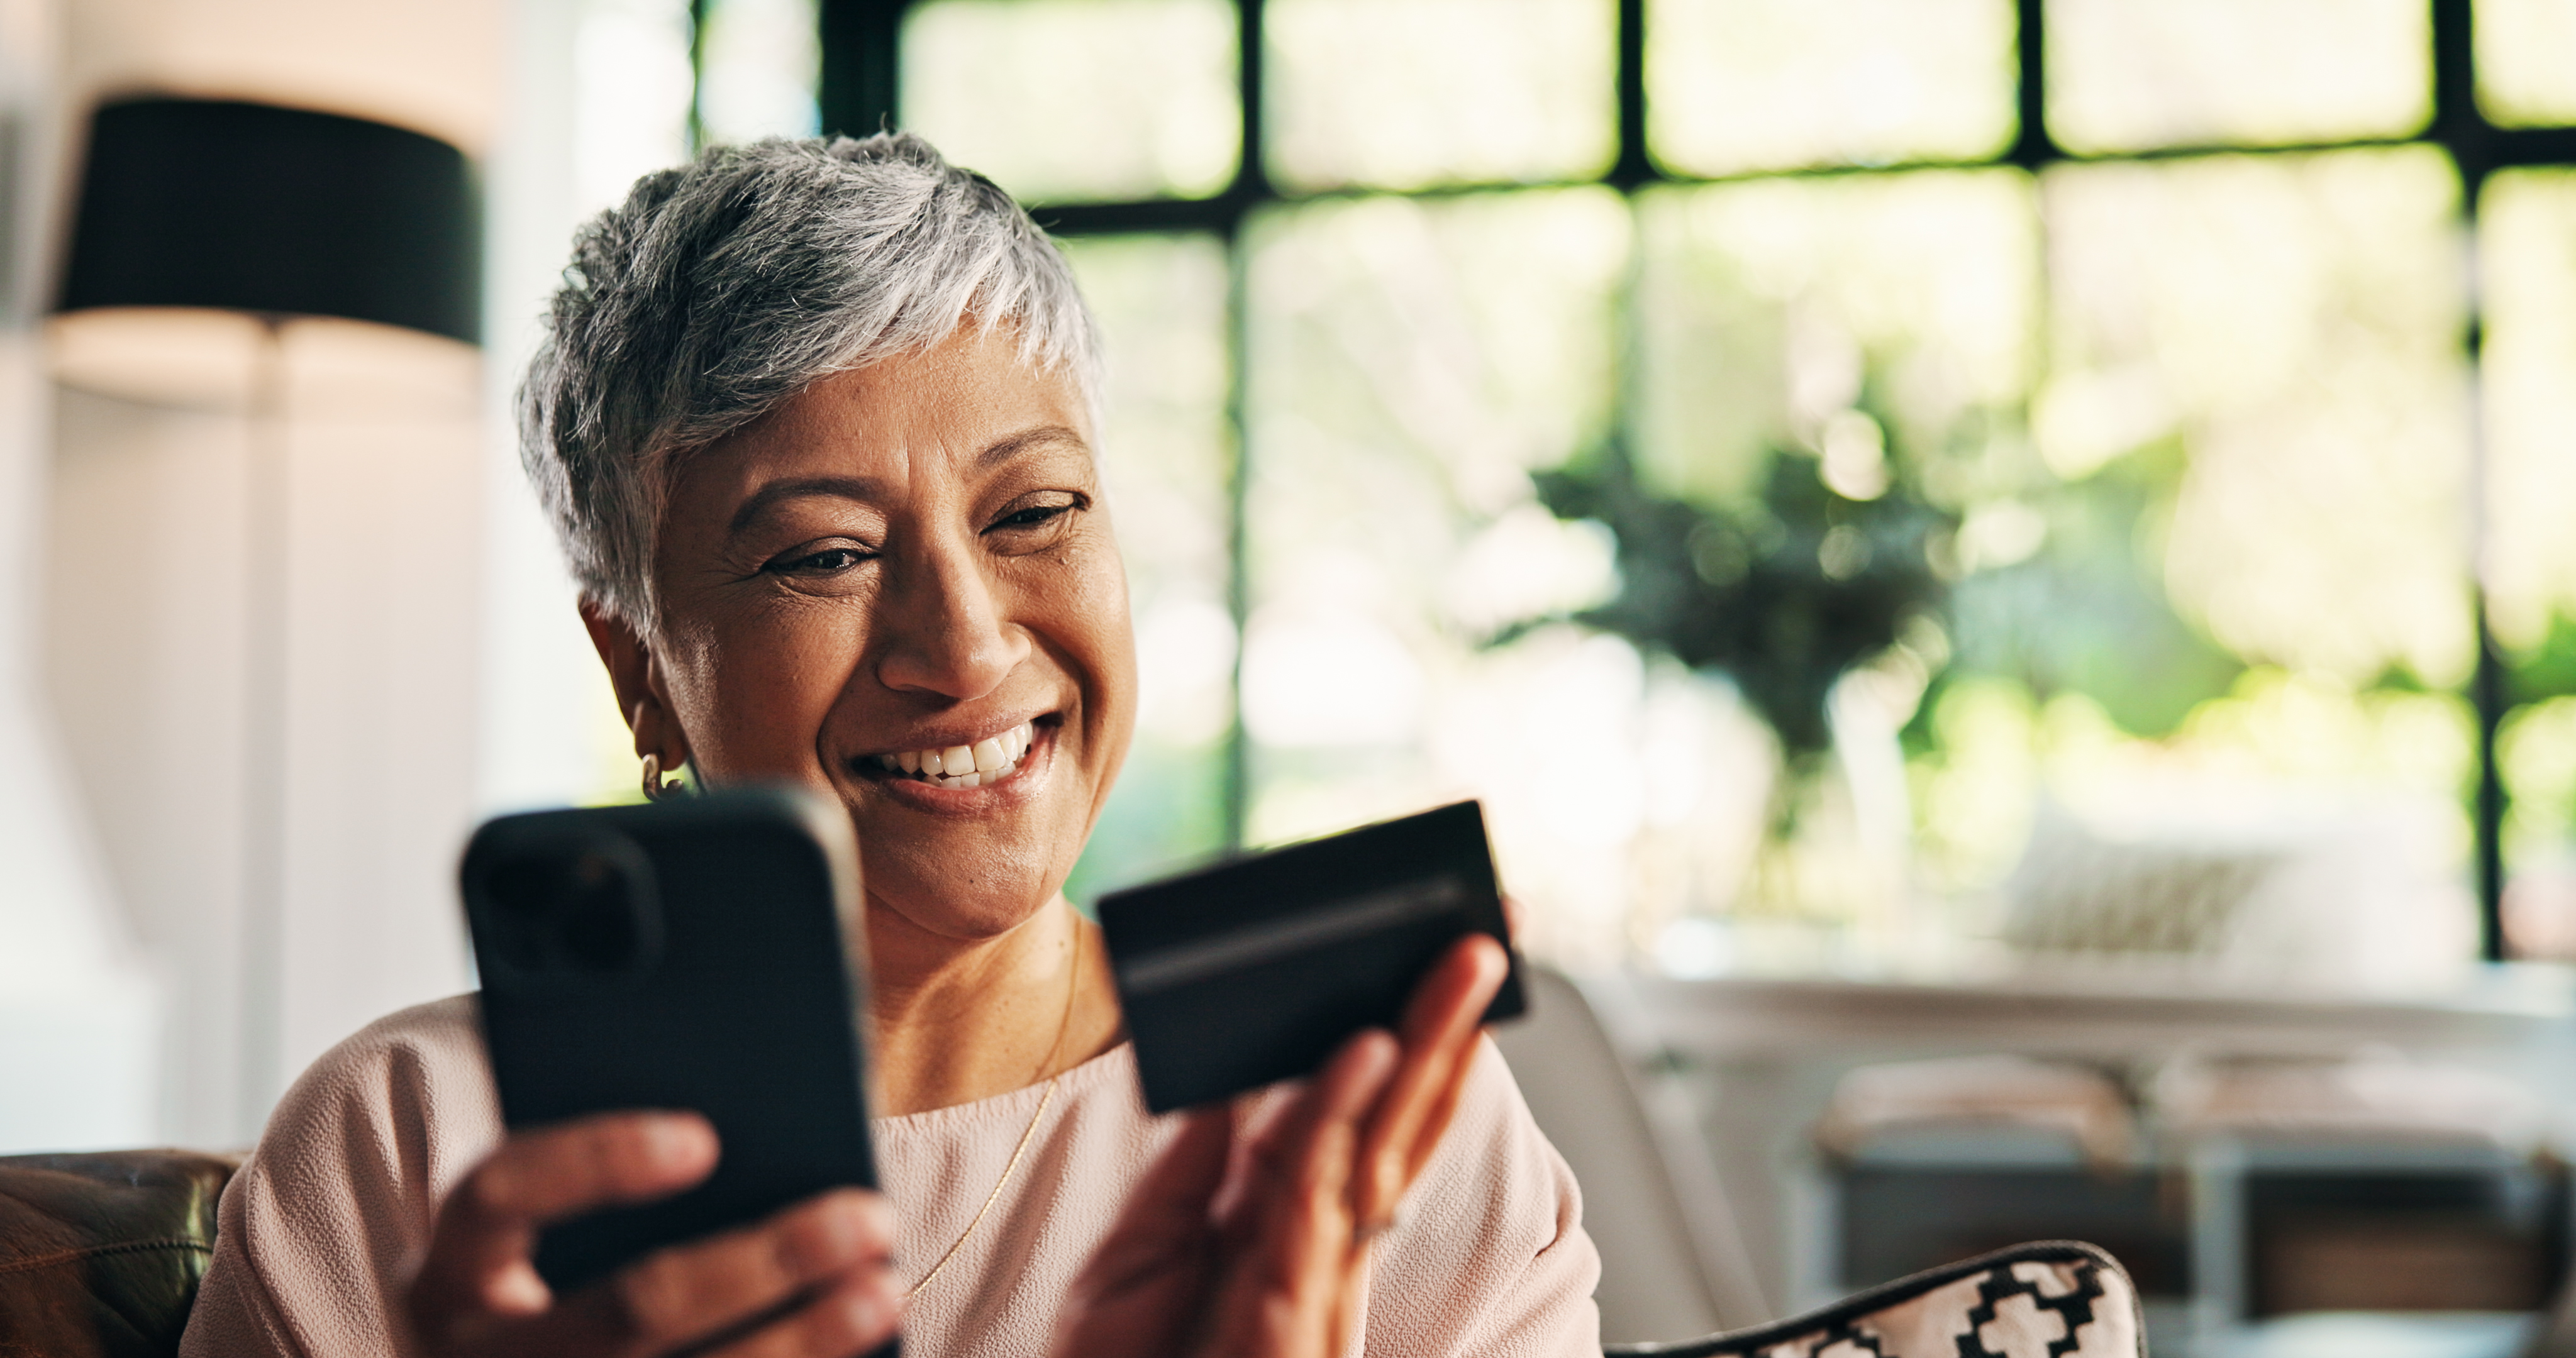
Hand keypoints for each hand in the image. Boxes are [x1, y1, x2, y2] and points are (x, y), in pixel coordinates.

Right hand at [407, 1111, 902, 1357]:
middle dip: (760, 1263)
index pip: (504, 1188)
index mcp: (457, 1266)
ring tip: (881, 1292)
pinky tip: (861, 1354)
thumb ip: (621, 1178)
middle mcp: (476, 1354)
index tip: (703, 1137)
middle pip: (626, 1309)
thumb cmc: (554, 1281)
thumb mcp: (554, 1233)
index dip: (596, 1160)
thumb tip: (749, 1133)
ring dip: (797, 1344)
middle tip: (869, 1218)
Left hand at [1053, 934, 1510, 1357]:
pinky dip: (1338, 1114)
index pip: (1367, 1115)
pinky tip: (1360, 1049)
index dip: (1413, 1044)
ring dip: (1424, 1045)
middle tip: (1489, 933)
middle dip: (1451, 1025)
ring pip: (1381, 1141)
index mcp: (1294, 1223)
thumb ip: (1195, 1165)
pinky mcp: (1284, 1307)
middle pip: (1399, 1116)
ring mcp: (1312, 1275)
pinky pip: (1315, 1191)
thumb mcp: (1145, 1248)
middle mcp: (1321, 1244)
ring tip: (1457, 962)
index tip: (1446, 964)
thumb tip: (1236, 1072)